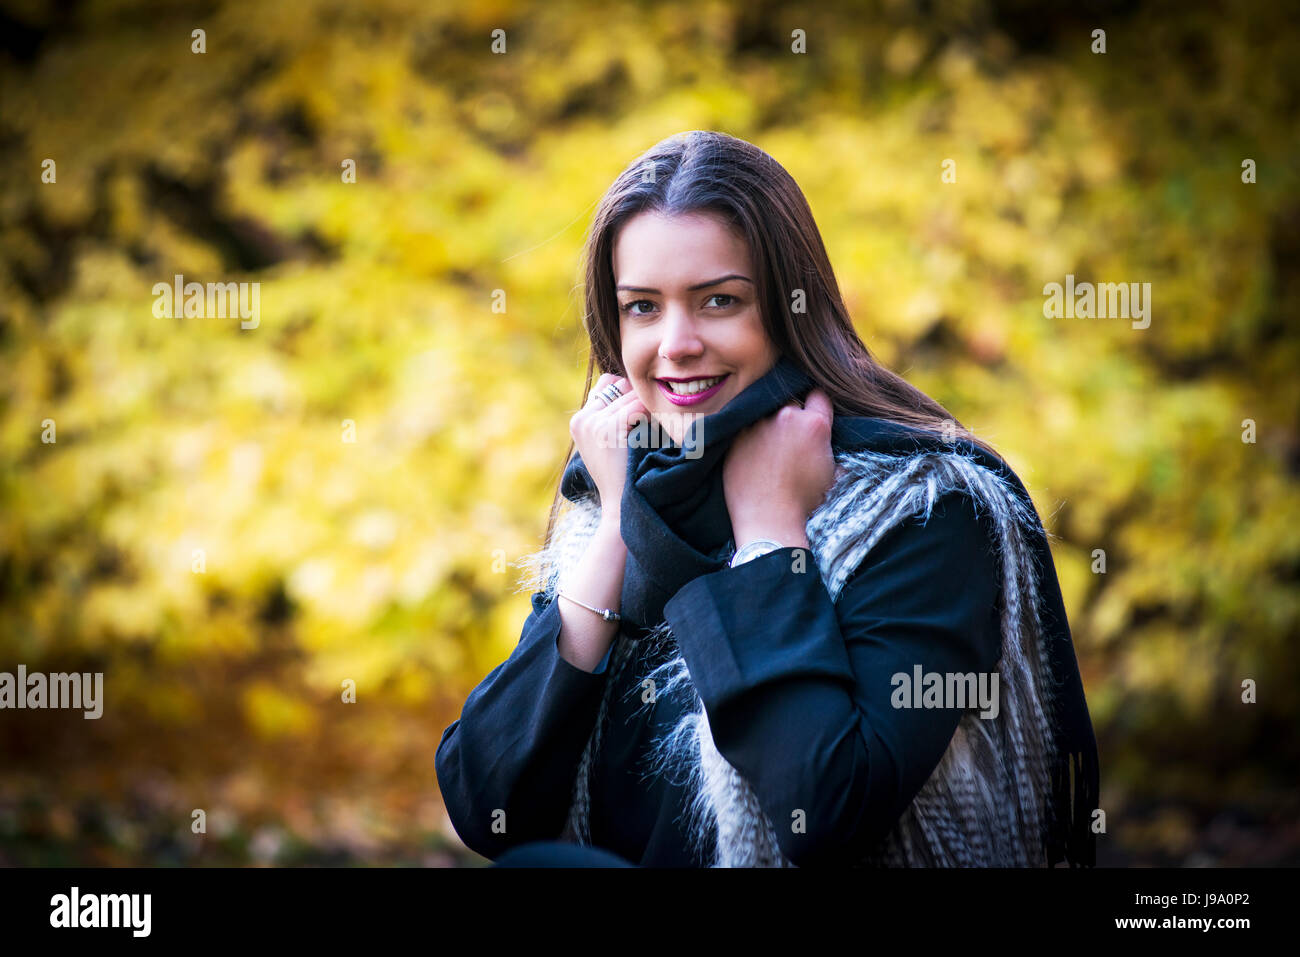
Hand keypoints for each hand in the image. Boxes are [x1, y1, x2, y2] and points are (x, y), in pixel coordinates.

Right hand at [569, 373, 647, 514]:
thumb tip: (631, 389)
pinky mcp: (606, 429)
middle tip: (650, 422)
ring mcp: (592, 423)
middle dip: (638, 398)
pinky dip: (648, 416)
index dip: (628, 394)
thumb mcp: (608, 442)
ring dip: (646, 408)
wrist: (620, 503)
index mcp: (579, 421)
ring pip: (629, 394)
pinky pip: (636, 407)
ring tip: (651, 430)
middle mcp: (582, 419)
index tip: (641, 415)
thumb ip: (611, 416)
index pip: (607, 383)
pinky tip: (651, 433)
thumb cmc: (622, 474)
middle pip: (619, 385)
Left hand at [722, 388, 836, 546]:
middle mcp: (787, 417)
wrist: (769, 520)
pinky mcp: (737, 436)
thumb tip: (828, 437)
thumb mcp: (831, 473)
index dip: (817, 405)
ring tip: (769, 447)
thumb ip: (829, 446)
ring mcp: (759, 424)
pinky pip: (745, 427)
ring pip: (766, 413)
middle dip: (793, 413)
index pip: (819, 395)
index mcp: (815, 424)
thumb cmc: (804, 502)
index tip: (813, 413)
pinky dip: (750, 436)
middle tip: (790, 436)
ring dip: (769, 424)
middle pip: (791, 401)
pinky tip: (753, 454)